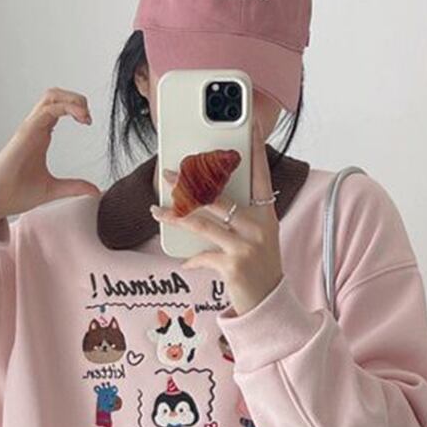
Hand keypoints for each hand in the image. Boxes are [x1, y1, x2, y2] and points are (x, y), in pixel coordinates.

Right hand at [0, 87, 100, 226]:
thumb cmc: (16, 193)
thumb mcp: (53, 189)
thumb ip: (74, 187)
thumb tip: (95, 190)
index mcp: (40, 135)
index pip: (59, 108)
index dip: (76, 108)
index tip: (88, 123)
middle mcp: (35, 127)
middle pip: (55, 95)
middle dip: (75, 98)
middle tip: (88, 116)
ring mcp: (30, 128)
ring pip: (51, 96)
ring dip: (71, 99)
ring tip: (84, 113)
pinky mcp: (26, 133)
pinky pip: (47, 111)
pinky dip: (65, 108)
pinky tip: (78, 117)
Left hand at [149, 115, 283, 315]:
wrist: (270, 304)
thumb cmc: (259, 267)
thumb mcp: (257, 237)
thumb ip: (238, 217)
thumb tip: (203, 198)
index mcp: (266, 215)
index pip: (260, 174)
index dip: (255, 148)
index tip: (250, 122)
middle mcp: (259, 227)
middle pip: (219, 196)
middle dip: (189, 183)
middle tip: (168, 171)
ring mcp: (247, 246)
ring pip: (203, 223)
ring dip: (175, 216)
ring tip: (156, 210)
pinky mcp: (234, 266)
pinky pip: (202, 255)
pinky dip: (191, 259)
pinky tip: (184, 262)